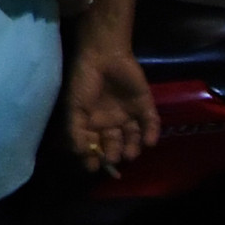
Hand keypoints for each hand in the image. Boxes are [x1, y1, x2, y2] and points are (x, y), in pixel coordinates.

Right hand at [61, 45, 159, 174]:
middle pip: (114, 144)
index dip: (94, 158)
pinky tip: (149, 142)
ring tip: (131, 154)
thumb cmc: (83, 82)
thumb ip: (76, 131)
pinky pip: (150, 123)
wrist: (103, 56)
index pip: (94, 146)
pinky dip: (151, 133)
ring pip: (133, 137)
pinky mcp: (145, 105)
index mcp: (92, 123)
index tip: (94, 168)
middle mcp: (111, 122)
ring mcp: (129, 114)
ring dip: (133, 147)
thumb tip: (80, 154)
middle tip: (113, 159)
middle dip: (114, 154)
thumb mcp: (74, 108)